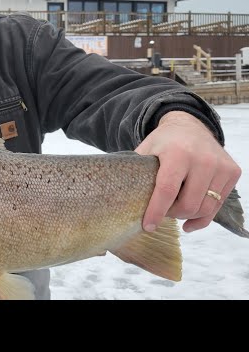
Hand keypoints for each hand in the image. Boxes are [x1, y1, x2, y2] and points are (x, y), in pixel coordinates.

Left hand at [135, 111, 240, 232]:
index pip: (167, 190)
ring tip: (173, 211)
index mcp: (178, 153)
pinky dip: (202, 218)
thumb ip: (136, 172)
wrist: (191, 126)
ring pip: (205, 208)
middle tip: (161, 211)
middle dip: (171, 214)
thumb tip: (120, 198)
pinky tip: (189, 222)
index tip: (147, 226)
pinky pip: (217, 206)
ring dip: (186, 216)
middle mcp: (203, 159)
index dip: (156, 211)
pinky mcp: (232, 173)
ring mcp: (221, 166)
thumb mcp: (146, 151)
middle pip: (188, 204)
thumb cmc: (164, 142)